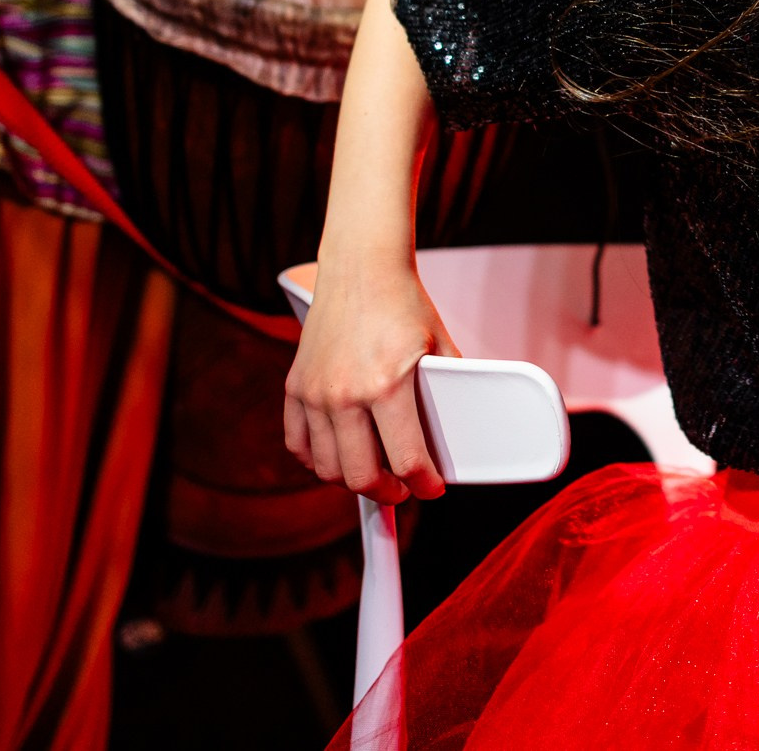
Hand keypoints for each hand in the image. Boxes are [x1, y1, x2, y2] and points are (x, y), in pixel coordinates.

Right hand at [282, 251, 456, 503]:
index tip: (430, 488)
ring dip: (352, 479)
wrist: (362, 267)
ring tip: (373, 474)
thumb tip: (462, 428)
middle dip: (388, 492)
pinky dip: (315, 459)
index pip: (406, 460)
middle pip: (361, 476)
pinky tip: (336, 457)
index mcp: (388, 386)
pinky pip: (298, 444)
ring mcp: (315, 392)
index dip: (423, 484)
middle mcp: (346, 394)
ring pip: (328, 467)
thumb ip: (449, 389)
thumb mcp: (439, 346)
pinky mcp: (295, 386)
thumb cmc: (403, 303)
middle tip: (402, 488)